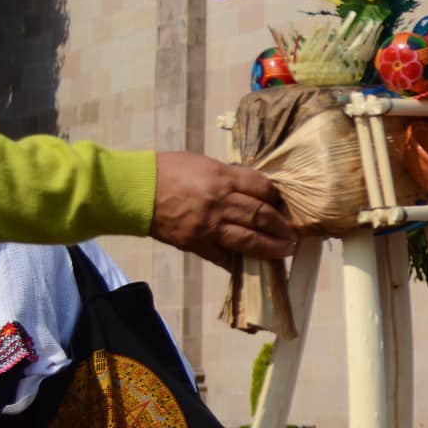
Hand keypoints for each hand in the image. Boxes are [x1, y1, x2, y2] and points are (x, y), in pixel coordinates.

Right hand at [150, 152, 296, 269]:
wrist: (134, 191)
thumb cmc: (168, 170)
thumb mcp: (204, 163)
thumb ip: (230, 176)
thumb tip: (253, 189)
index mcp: (223, 177)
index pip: (262, 188)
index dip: (277, 198)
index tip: (284, 205)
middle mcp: (220, 201)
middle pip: (261, 215)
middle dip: (281, 226)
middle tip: (293, 233)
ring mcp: (208, 225)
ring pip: (249, 239)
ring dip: (271, 247)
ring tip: (285, 250)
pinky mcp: (196, 243)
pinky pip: (223, 256)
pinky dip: (239, 261)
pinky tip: (252, 264)